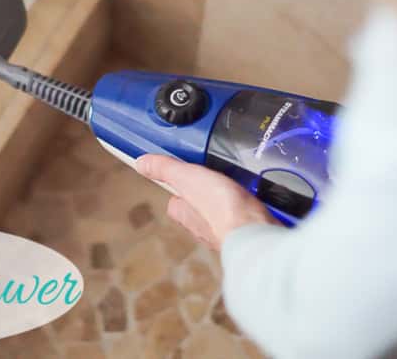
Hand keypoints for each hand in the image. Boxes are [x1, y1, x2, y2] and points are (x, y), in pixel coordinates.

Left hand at [135, 155, 278, 250]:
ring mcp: (226, 233)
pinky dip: (246, 213)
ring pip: (221, 218)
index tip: (183, 177)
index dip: (178, 190)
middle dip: (204, 199)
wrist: (255, 232)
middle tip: (212, 181)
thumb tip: (141, 163)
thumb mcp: (188, 178)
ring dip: (226, 206)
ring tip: (235, 191)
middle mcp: (203, 228)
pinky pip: (244, 222)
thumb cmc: (219, 208)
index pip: (175, 203)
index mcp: (186, 214)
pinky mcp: (248, 234)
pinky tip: (254, 205)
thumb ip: (166, 169)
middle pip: (198, 211)